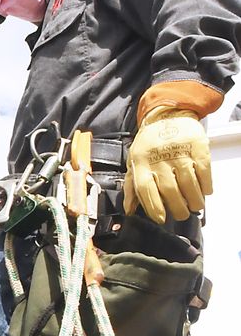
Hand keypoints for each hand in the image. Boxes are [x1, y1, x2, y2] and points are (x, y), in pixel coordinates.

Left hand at [124, 109, 211, 223]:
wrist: (168, 115)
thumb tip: (129, 210)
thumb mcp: (134, 162)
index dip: (154, 207)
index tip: (161, 219)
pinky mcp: (197, 146)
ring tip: (195, 206)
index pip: (145, 190)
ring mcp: (179, 152)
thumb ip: (132, 187)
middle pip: (170, 190)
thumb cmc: (149, 144)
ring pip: (189, 183)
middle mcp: (159, 158)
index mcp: (141, 163)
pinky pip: (204, 170)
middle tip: (182, 215)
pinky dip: (206, 184)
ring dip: (194, 199)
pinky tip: (205, 191)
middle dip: (178, 208)